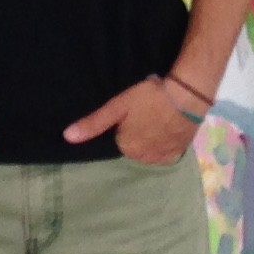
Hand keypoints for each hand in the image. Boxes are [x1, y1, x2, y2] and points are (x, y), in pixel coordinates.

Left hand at [63, 77, 203, 165]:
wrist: (187, 95)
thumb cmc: (149, 97)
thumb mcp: (117, 106)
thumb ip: (93, 124)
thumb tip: (66, 137)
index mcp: (126, 148)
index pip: (119, 139)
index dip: (125, 123)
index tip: (134, 111)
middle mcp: (143, 158)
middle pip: (134, 145)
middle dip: (138, 132)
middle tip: (147, 112)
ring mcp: (163, 157)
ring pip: (150, 149)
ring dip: (151, 139)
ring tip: (159, 118)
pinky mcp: (179, 153)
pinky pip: (165, 152)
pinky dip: (165, 143)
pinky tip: (169, 128)